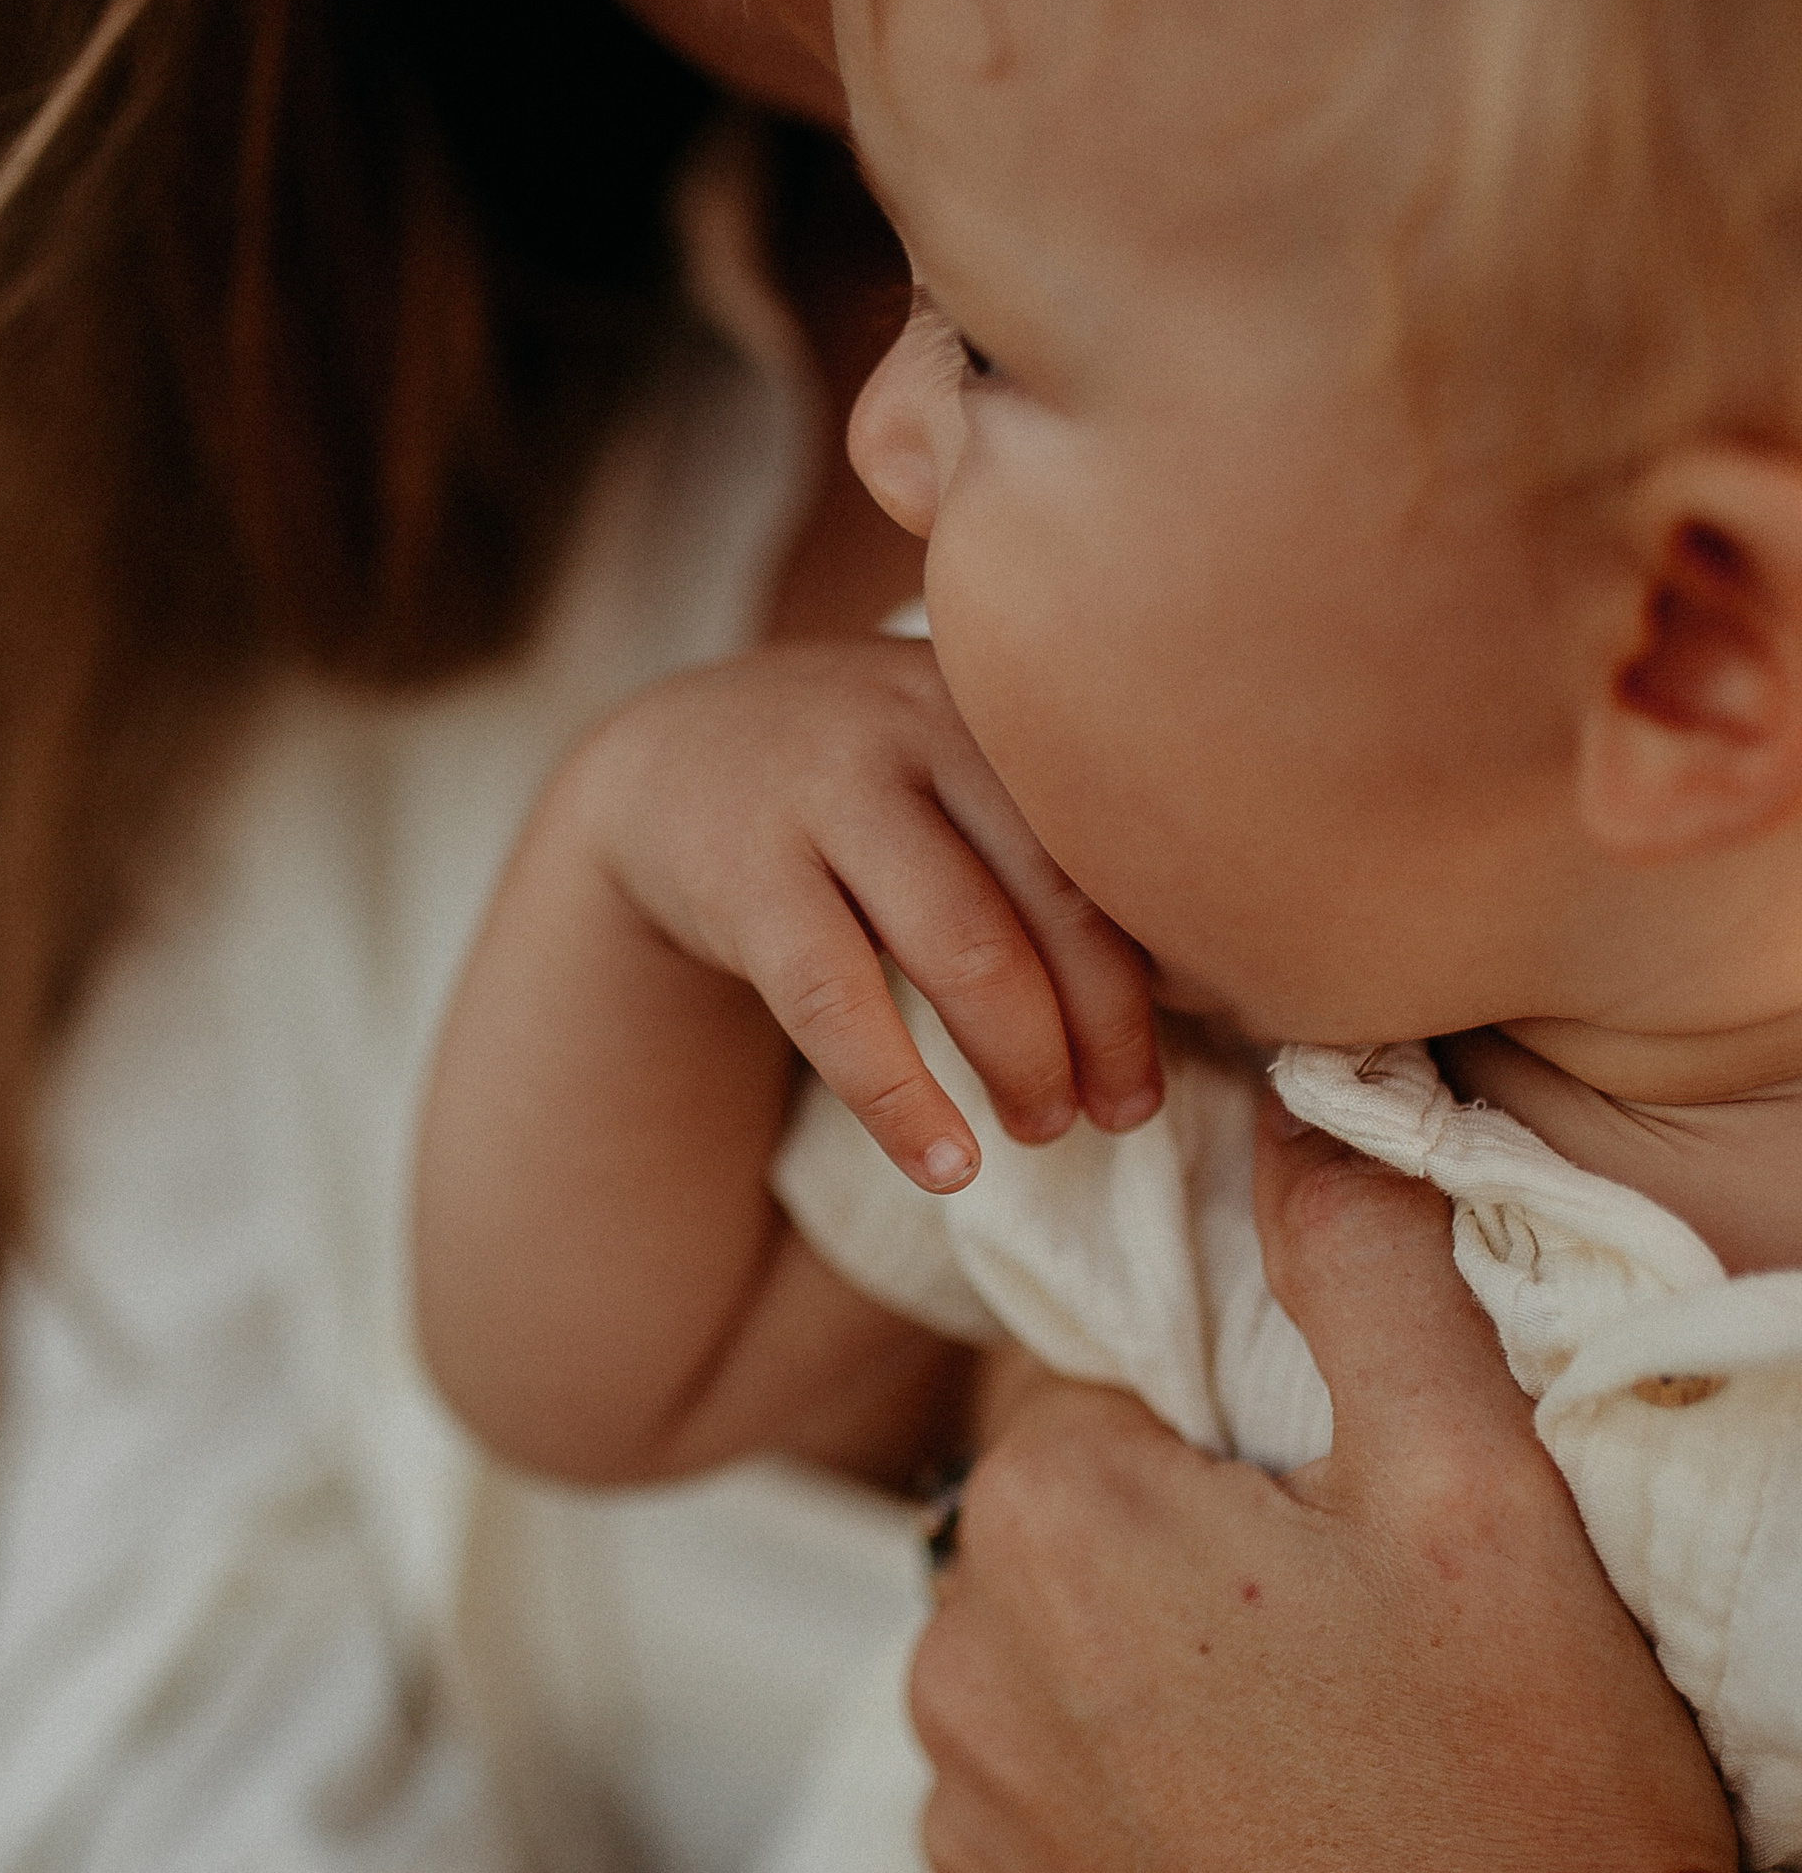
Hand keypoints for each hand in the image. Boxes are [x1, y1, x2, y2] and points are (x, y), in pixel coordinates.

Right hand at [575, 640, 1159, 1187]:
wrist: (669, 763)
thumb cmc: (867, 789)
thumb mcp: (959, 758)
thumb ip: (1057, 827)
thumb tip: (1203, 979)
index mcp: (998, 705)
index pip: (1117, 847)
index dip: (1162, 967)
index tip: (1180, 1045)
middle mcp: (918, 726)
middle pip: (1054, 902)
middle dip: (1105, 1030)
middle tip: (1123, 1113)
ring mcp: (825, 793)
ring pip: (963, 950)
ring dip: (1022, 1065)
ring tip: (1045, 1132)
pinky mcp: (746, 875)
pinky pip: (841, 1007)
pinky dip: (902, 1102)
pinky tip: (945, 1168)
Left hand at [909, 1112, 1801, 1872]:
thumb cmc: (1535, 1797)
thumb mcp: (1477, 1485)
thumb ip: (1362, 1265)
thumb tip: (1290, 1117)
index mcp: (1038, 1521)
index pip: (1095, 1373)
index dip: (1224, 1413)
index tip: (1333, 1495)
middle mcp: (949, 1676)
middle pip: (1063, 1524)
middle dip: (1181, 1541)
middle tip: (1358, 1633)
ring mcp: (971, 1842)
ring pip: (1049, 1671)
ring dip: (1149, 1680)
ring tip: (1331, 1759)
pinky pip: (1051, 1823)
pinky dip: (1138, 1822)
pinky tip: (1280, 1864)